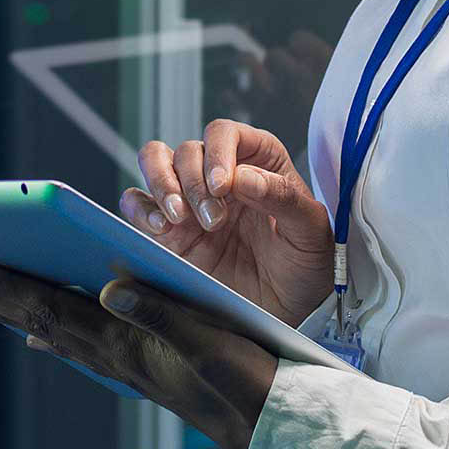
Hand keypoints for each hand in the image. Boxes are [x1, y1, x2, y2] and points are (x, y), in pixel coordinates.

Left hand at [0, 260, 276, 448]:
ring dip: (15, 313)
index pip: (52, 307)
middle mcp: (118, 359)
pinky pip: (83, 349)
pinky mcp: (145, 373)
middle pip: (42, 320)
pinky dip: (53, 334)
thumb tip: (108, 287)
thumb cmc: (251, 387)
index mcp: (127, 345)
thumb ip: (160, 313)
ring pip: (57, 334)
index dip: (6, 286)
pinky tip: (42, 335)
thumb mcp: (211, 342)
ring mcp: (129, 368)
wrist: (276, 435)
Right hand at [118, 117, 331, 325]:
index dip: (219, 152)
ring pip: (155, 162)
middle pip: (187, 150)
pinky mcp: (167, 232)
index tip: (224, 185)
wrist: (285, 314)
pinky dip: (139, 209)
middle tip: (213, 220)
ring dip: (161, 183)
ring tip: (178, 217)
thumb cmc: (303, 267)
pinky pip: (137, 204)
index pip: (227, 134)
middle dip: (194, 181)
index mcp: (258, 163)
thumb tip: (243, 176)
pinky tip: (159, 228)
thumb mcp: (311, 232)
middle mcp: (220, 177)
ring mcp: (190, 203)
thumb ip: (284, 198)